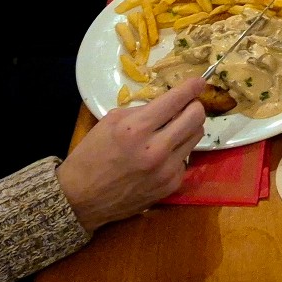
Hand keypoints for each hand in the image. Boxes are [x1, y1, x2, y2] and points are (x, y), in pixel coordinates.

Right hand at [56, 78, 206, 228]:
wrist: (82, 199)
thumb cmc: (91, 155)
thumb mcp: (109, 121)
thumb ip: (141, 110)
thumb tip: (167, 104)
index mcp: (136, 129)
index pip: (175, 100)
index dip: (191, 87)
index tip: (198, 81)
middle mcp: (156, 149)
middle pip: (196, 117)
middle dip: (193, 106)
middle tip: (185, 106)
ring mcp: (167, 170)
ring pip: (196, 136)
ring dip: (188, 128)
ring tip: (171, 130)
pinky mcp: (171, 185)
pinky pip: (186, 158)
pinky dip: (178, 151)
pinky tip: (161, 155)